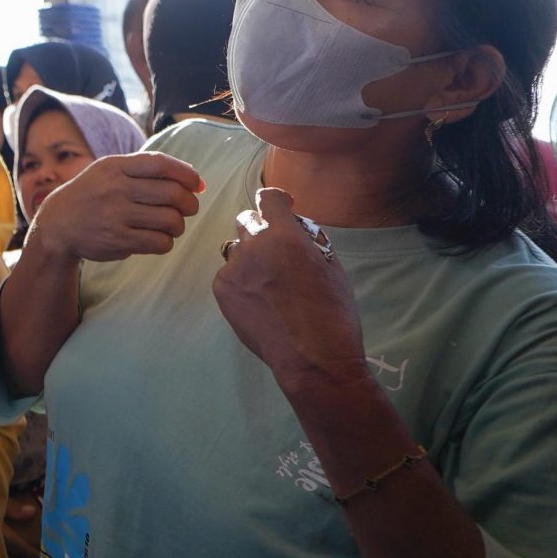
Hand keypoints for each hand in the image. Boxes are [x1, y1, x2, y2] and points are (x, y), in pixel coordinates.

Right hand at [22, 151, 203, 263]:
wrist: (59, 223)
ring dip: (178, 225)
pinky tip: (157, 237)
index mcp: (115, 167)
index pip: (161, 164)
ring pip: (171, 221)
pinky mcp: (118, 240)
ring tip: (170, 224)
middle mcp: (116, 189)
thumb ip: (148, 170)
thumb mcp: (110, 171)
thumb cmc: (94, 194)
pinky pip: (160, 242)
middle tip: (187, 208)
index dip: (187, 174)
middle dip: (190, 203)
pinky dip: (166, 242)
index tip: (197, 184)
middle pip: (173, 194)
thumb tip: (198, 182)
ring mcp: (116, 216)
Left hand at [213, 186, 368, 395]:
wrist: (314, 359)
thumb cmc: (333, 315)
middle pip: (248, 221)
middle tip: (276, 252)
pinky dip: (241, 281)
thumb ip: (309, 242)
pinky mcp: (222, 290)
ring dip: (250, 257)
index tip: (283, 206)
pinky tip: (259, 302)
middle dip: (261, 230)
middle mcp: (255, 246)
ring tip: (268, 283)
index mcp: (286, 236)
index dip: (276, 200)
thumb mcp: (333, 268)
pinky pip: (228, 274)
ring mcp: (234, 268)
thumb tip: (295, 230)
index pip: (269, 198)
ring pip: (236, 249)